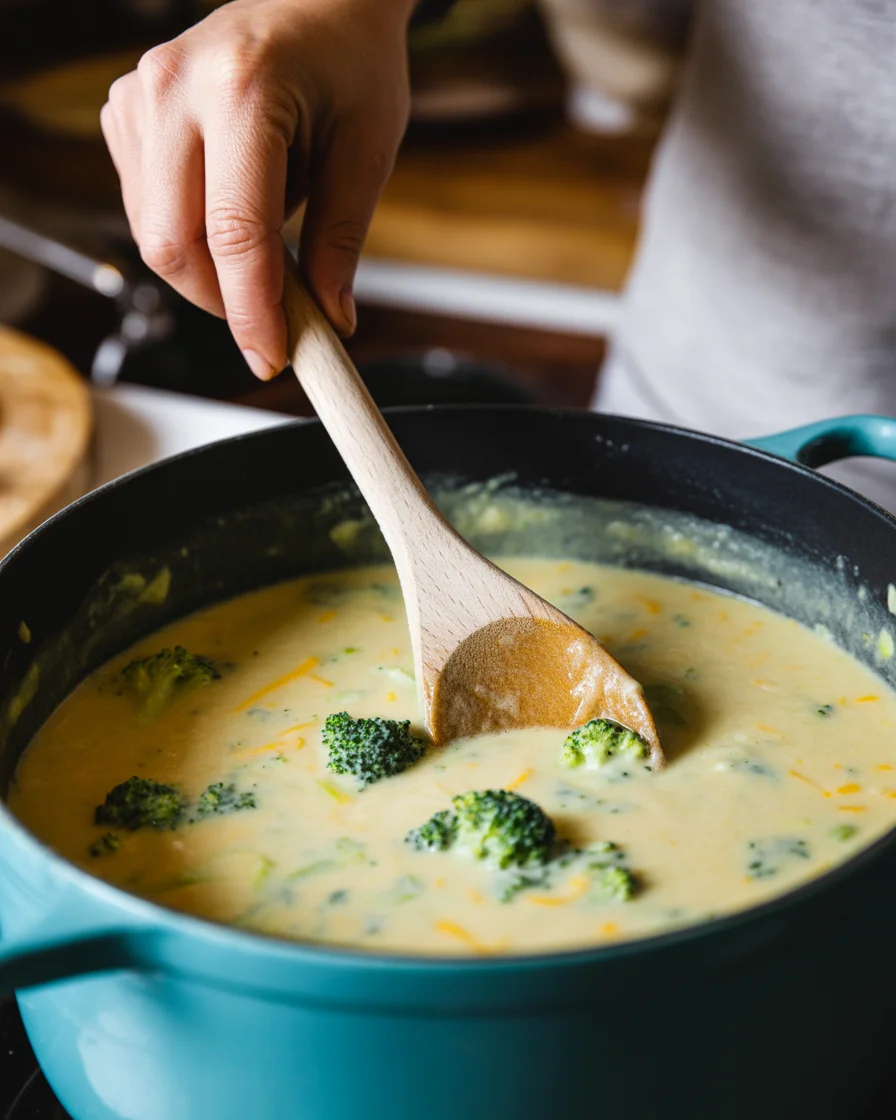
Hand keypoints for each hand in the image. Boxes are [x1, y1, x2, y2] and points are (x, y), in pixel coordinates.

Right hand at [101, 0, 412, 379]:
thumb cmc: (349, 62)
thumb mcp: (366, 151)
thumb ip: (341, 241)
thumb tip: (329, 321)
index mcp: (242, 90)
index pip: (234, 233)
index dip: (251, 312)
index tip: (272, 358)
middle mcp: (174, 87)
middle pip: (174, 243)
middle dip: (224, 300)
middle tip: (274, 319)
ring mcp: (139, 95)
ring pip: (155, 233)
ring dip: (209, 268)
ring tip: (266, 235)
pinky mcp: (126, 110)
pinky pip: (145, 207)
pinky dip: (188, 233)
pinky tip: (228, 205)